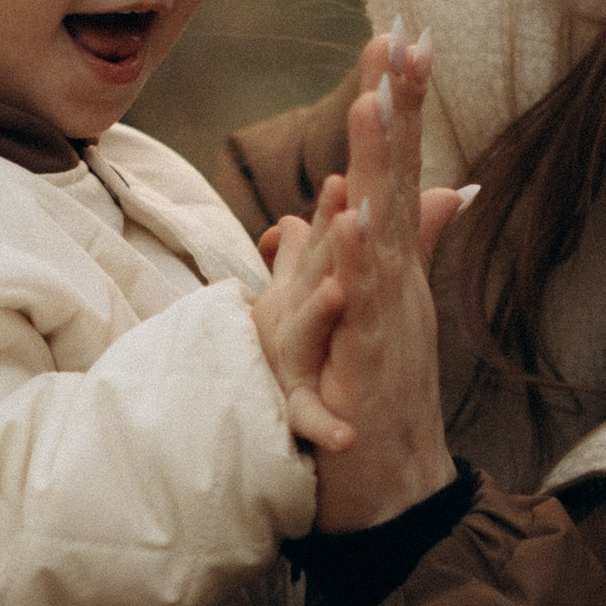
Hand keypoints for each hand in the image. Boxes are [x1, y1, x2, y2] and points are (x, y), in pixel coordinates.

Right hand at [249, 209, 355, 455]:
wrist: (258, 426)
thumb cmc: (290, 350)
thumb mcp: (304, 292)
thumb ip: (316, 245)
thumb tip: (330, 190)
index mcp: (302, 289)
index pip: (322, 238)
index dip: (334, 203)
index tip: (347, 168)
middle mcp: (289, 318)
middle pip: (309, 271)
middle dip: (324, 234)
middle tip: (343, 197)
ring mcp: (289, 363)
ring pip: (302, 334)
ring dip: (316, 311)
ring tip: (336, 290)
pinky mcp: (294, 411)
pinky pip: (306, 417)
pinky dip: (324, 425)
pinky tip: (346, 436)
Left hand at [307, 22, 467, 530]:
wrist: (392, 491)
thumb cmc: (378, 401)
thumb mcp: (382, 310)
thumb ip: (402, 247)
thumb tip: (439, 188)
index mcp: (391, 265)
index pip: (395, 169)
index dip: (399, 103)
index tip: (399, 32)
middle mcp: (397, 281)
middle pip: (398, 178)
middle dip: (400, 106)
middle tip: (400, 35)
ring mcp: (390, 317)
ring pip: (384, 228)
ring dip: (380, 166)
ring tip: (370, 102)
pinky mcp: (373, 360)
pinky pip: (366, 302)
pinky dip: (360, 258)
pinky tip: (352, 215)